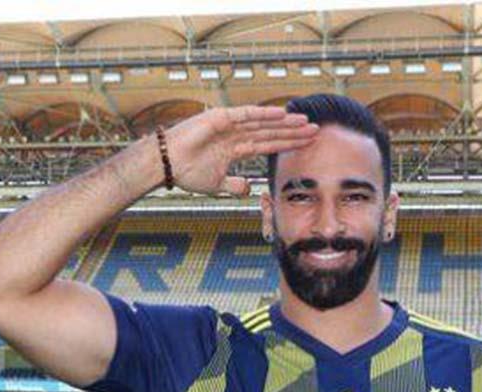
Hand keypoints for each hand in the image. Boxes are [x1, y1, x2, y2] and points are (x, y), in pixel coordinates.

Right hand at [161, 106, 318, 195]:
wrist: (165, 165)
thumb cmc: (185, 172)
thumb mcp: (216, 184)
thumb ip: (233, 185)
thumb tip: (248, 188)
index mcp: (236, 148)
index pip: (268, 144)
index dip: (288, 143)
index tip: (307, 143)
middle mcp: (235, 134)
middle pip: (271, 131)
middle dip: (293, 131)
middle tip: (315, 130)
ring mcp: (229, 125)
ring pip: (263, 123)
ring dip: (284, 122)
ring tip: (305, 121)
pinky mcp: (219, 118)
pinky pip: (246, 114)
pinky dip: (263, 113)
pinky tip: (281, 113)